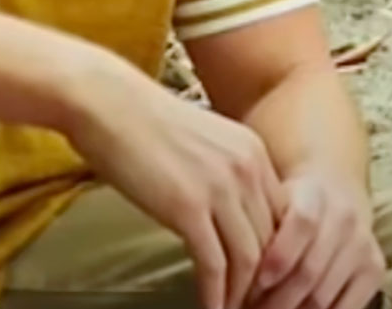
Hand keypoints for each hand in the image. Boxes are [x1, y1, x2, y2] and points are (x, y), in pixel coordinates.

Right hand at [64, 59, 287, 308]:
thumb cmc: (142, 122)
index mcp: (253, 152)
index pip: (284, 217)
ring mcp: (220, 188)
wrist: (107, 102)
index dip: (277, 255)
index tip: (265, 280)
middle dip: (265, 282)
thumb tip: (226, 214)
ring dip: (242, 295)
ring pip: (249, 260)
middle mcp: (247, 169)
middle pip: (273, 242)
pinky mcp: (188, 208)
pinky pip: (214, 265)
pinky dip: (215, 295)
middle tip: (253, 304)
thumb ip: (223, 172)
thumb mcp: (202, 141)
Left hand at [249, 170, 384, 308]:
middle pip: (310, 271)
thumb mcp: (271, 201)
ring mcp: (363, 246)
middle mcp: (345, 218)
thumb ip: (255, 229)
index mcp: (315, 194)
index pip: (303, 224)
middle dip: (274, 301)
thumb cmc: (290, 203)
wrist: (337, 191)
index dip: (279, 257)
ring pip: (323, 297)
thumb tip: (230, 272)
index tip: (254, 283)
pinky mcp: (375, 269)